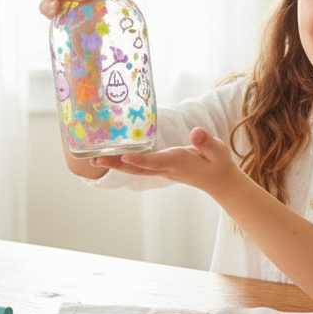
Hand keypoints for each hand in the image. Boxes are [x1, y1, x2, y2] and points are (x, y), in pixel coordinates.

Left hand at [96, 127, 241, 197]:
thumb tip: (196, 133)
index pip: (156, 162)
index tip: (125, 158)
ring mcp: (162, 170)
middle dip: (117, 164)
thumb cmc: (217, 163)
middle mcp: (166, 168)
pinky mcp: (160, 168)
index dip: (141, 160)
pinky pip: (138, 167)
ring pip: (135, 169)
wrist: (218, 180)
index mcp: (178, 162)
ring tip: (94, 159)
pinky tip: (111, 158)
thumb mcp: (217, 150)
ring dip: (115, 165)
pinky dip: (123, 163)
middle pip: (137, 168)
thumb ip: (206, 142)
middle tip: (96, 159)